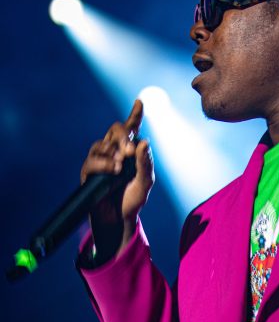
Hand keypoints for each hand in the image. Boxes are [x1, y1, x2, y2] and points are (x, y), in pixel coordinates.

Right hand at [80, 99, 153, 261]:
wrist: (119, 219)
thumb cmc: (133, 200)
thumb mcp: (145, 183)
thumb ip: (146, 164)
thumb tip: (145, 142)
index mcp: (129, 152)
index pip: (131, 129)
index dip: (134, 115)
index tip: (139, 102)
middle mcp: (113, 151)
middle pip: (115, 130)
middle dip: (123, 136)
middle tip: (129, 150)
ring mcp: (99, 160)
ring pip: (102, 144)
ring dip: (113, 152)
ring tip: (121, 166)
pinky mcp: (89, 172)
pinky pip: (92, 161)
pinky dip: (104, 164)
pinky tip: (113, 169)